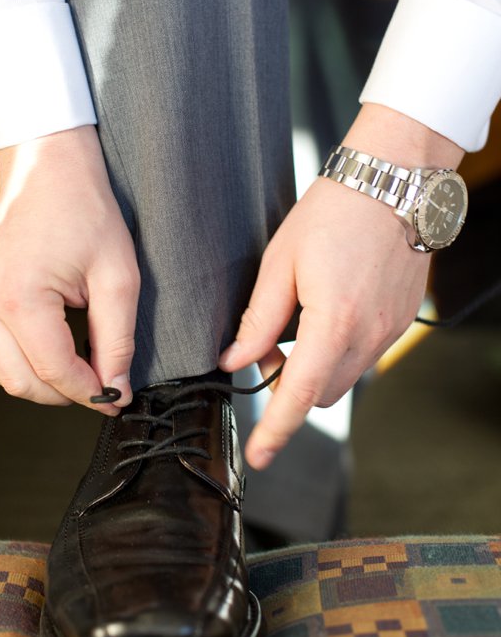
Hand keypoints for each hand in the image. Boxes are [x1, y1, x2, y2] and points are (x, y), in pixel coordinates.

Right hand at [0, 125, 138, 408]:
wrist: (46, 162)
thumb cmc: (84, 208)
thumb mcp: (118, 274)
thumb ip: (117, 338)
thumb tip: (115, 387)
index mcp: (20, 298)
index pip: (54, 370)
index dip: (89, 392)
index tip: (116, 399)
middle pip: (20, 382)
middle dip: (62, 394)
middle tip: (100, 387)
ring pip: (0, 372)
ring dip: (39, 381)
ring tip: (77, 370)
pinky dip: (20, 360)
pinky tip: (52, 348)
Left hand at [219, 104, 460, 468]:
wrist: (396, 179)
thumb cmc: (334, 212)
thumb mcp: (280, 263)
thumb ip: (258, 320)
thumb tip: (235, 361)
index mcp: (334, 322)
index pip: (298, 395)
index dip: (275, 430)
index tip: (257, 456)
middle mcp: (369, 334)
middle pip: (319, 395)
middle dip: (289, 389)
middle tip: (267, 350)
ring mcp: (390, 330)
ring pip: (342, 378)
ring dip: (314, 370)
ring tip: (297, 325)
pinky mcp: (401, 320)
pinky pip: (362, 356)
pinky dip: (337, 352)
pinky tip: (325, 315)